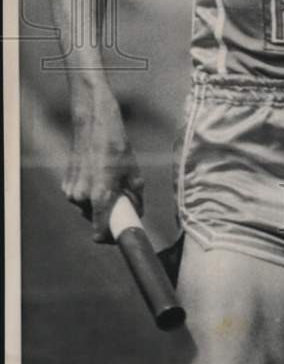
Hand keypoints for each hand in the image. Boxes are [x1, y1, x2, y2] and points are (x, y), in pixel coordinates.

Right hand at [62, 89, 144, 242]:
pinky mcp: (66, 184)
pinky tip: (98, 176)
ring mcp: (71, 191)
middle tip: (120, 199)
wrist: (95, 126)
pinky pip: (80, 197)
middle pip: (95, 219)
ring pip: (87, 208)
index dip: (110, 236)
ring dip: (98, 203)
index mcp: (100, 196)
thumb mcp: (133, 173)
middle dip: (107, 214)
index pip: (100, 233)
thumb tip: (137, 213)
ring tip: (110, 182)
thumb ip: (135, 198)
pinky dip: (89, 193)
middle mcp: (82, 197)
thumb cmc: (117, 148)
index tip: (118, 233)